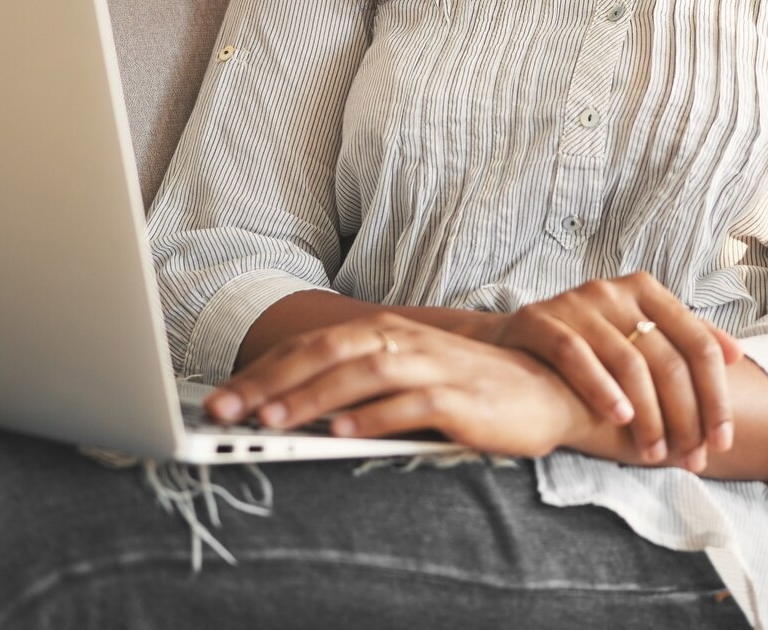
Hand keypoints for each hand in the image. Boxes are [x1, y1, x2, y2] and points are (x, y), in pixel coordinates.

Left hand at [201, 313, 596, 458]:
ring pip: (363, 374)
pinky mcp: (464, 400)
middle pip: (328, 352)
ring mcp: (436, 367)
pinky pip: (413, 405)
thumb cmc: (469, 389)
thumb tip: (291, 408)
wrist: (548, 392)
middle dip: (271, 380)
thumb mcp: (406, 379)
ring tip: (273, 421)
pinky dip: (375, 417)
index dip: (264, 368)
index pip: (314, 345)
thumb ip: (357, 385)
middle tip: (224, 410)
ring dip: (314, 398)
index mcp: (387, 333)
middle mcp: (407, 341)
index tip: (219, 396)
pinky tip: (343, 434)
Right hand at [478, 272, 741, 472]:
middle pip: (667, 358)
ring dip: (648, 415)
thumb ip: (682, 339)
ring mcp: (576, 302)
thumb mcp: (637, 335)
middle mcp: (615, 290)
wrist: (512, 341)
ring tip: (655, 453)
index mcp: (646, 290)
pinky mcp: (540, 319)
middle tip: (691, 458)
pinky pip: (576, 355)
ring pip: (628, 362)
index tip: (722, 441)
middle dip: (685, 416)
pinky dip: (602, 388)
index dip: (716, 396)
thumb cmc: (588, 346)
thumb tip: (736, 355)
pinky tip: (619, 419)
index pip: (698, 344)